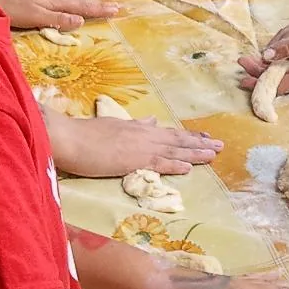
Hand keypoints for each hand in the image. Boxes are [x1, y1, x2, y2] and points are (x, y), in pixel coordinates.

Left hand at [0, 0, 118, 31]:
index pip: (82, 6)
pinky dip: (75, 4)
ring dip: (88, 4)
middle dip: (98, 5)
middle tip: (116, 7)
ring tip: (101, 6)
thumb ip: (57, 19)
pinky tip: (73, 6)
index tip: (117, 10)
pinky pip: (63, 1)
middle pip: (79, 1)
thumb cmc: (8, 9)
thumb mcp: (34, 16)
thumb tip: (81, 20)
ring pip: (72, 0)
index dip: (99, 9)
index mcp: (54, 0)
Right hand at [45, 109, 220, 177]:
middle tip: (221, 145)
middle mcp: (144, 134)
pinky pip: (158, 163)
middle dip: (199, 143)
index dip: (188, 136)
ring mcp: (140, 146)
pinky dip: (175, 165)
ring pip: (173, 150)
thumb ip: (135, 125)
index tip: (205, 137)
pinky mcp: (132, 160)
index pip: (169, 132)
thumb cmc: (85, 134)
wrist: (68, 137)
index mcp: (139, 128)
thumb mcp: (114, 125)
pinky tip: (189, 168)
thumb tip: (151, 120)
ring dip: (195, 153)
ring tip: (214, 154)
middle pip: (177, 140)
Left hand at [237, 6, 288, 94]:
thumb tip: (267, 56)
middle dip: (258, 70)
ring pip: (280, 66)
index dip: (260, 83)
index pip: (279, 85)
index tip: (244, 78)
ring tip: (250, 57)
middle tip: (242, 61)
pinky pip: (287, 56)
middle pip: (277, 77)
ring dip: (266, 61)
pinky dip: (277, 51)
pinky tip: (271, 47)